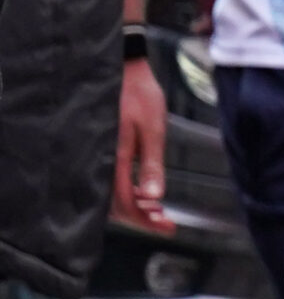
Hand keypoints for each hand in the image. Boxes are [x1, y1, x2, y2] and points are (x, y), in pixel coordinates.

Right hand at [113, 57, 174, 233]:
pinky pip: (110, 182)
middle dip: (142, 218)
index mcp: (115, 159)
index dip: (146, 221)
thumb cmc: (139, 95)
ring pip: (112, 196)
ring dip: (135, 207)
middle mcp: (103, 162)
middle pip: (116, 206)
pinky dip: (127, 192)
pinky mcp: (103, 151)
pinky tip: (144, 191)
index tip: (168, 228)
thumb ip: (152, 163)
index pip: (126, 203)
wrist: (123, 70)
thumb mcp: (153, 128)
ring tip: (158, 210)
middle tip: (166, 222)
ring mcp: (100, 157)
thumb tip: (154, 198)